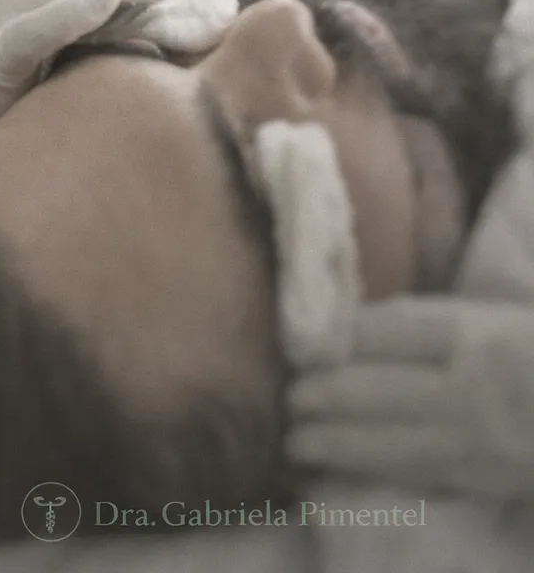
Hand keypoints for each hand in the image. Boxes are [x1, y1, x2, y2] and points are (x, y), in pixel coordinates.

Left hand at [287, 296, 533, 501]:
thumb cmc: (530, 352)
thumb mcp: (487, 318)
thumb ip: (425, 323)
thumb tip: (348, 329)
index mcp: (472, 336)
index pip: (389, 333)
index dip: (339, 338)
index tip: (303, 345)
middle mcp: (468, 388)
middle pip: (378, 391)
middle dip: (324, 395)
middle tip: (290, 397)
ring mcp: (473, 441)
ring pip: (389, 444)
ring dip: (334, 445)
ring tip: (296, 443)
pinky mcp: (479, 481)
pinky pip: (414, 477)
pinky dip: (371, 474)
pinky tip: (339, 472)